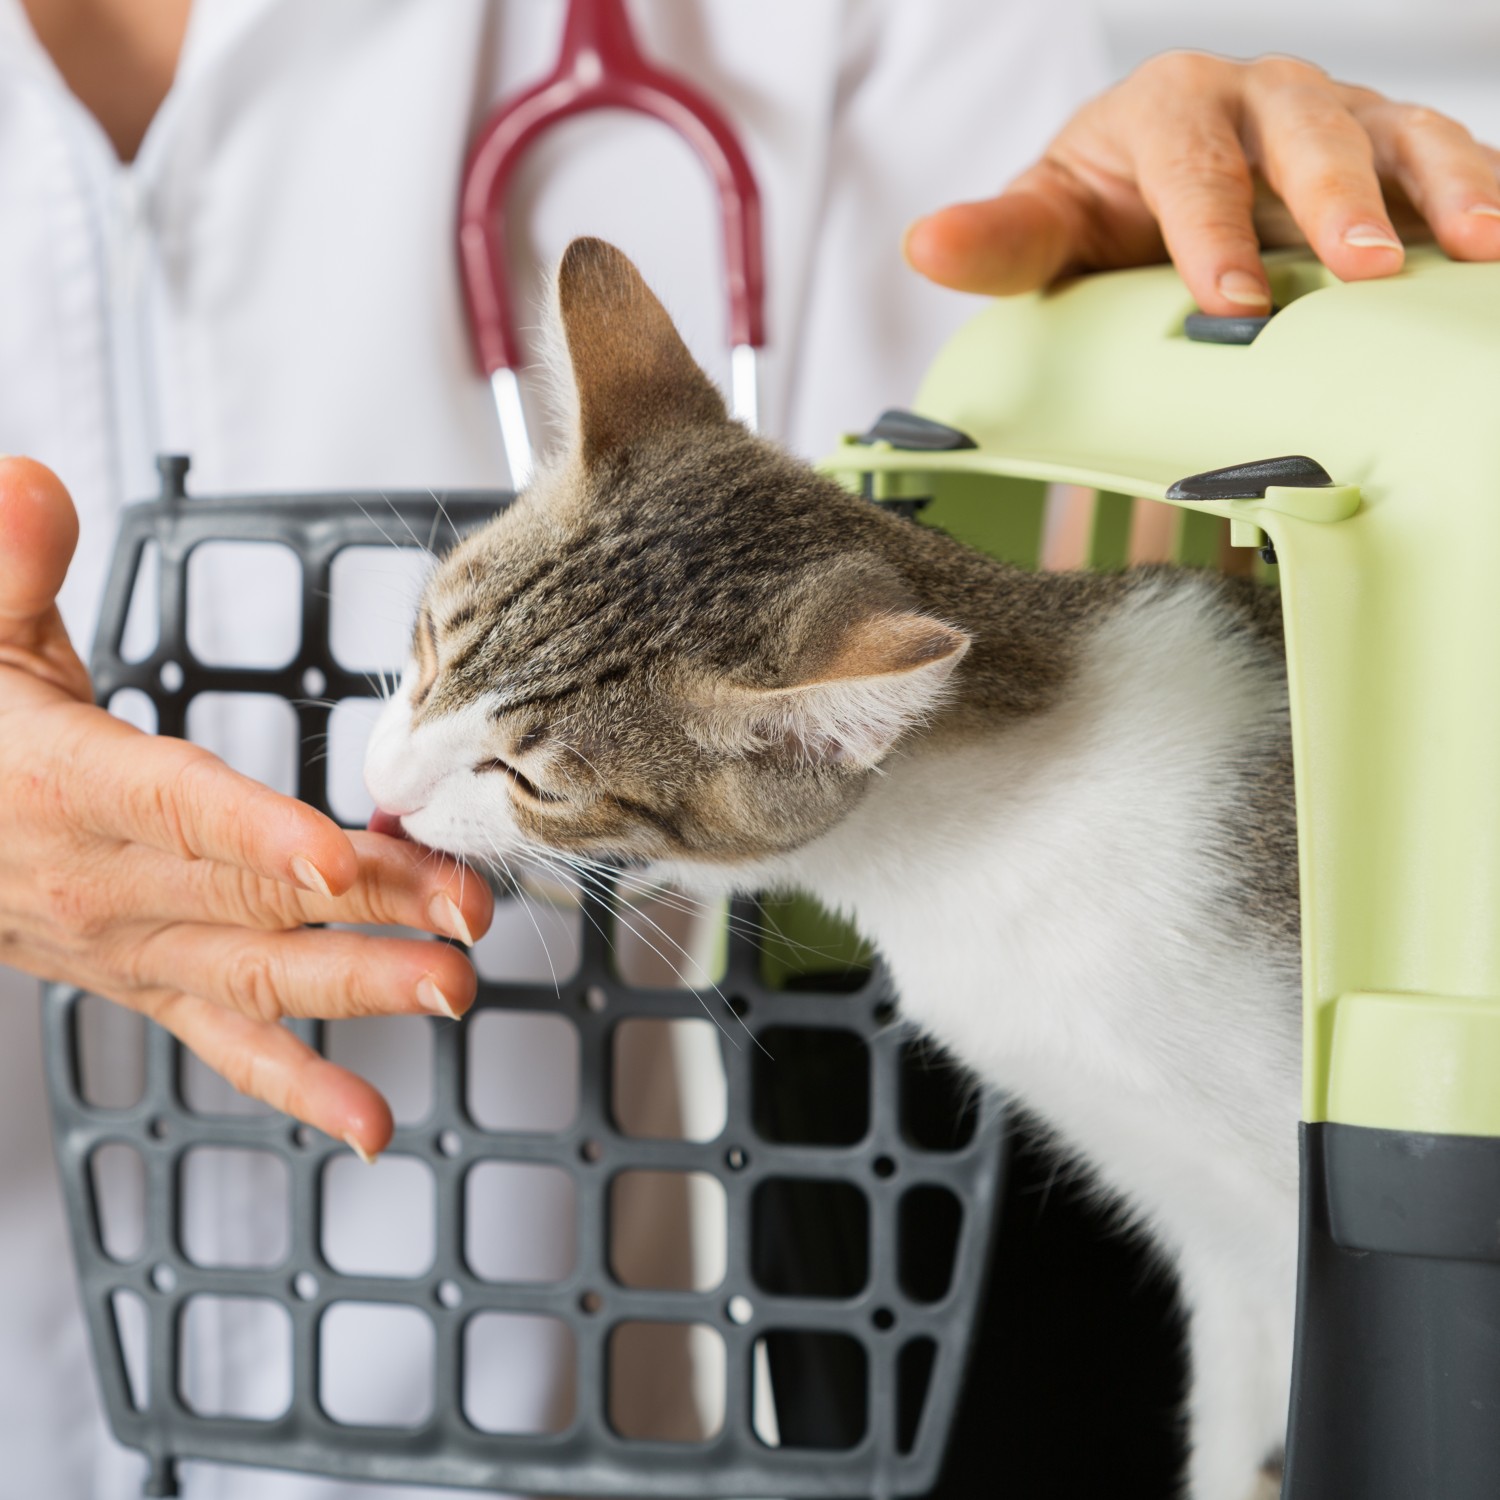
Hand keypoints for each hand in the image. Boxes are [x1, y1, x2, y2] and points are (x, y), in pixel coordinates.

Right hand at [0, 458, 492, 1157]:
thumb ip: (6, 563)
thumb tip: (29, 486)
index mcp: (63, 785)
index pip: (174, 809)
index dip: (257, 833)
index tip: (341, 854)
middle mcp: (101, 882)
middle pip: (252, 893)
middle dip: (369, 904)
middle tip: (469, 910)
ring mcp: (129, 948)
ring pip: (257, 972)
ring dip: (360, 985)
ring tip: (455, 987)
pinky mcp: (148, 984)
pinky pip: (227, 1042)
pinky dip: (299, 1086)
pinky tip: (371, 1123)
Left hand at [905, 52, 1499, 314]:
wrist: (1154, 184)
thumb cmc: (1102, 208)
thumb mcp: (1047, 224)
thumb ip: (1000, 241)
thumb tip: (926, 245)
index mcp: (1170, 111)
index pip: (1190, 164)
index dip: (1210, 228)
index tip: (1227, 300)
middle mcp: (1261, 99)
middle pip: (1307, 134)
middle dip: (1338, 198)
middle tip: (1365, 266)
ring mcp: (1337, 119)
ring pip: (1402, 135)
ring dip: (1445, 188)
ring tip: (1484, 246)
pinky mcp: (1392, 149)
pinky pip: (1449, 160)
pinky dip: (1486, 193)